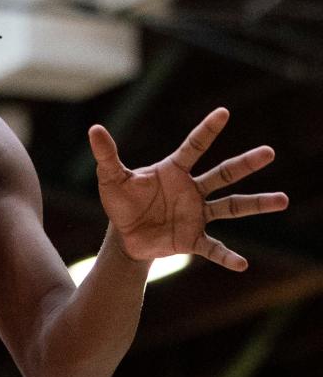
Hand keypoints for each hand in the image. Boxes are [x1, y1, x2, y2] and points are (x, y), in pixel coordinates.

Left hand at [88, 108, 287, 271]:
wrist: (125, 236)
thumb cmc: (121, 202)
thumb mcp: (111, 178)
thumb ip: (106, 155)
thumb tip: (94, 128)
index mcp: (174, 171)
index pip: (194, 146)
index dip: (207, 130)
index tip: (224, 113)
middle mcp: (192, 190)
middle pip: (224, 174)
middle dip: (246, 164)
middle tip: (270, 152)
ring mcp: (196, 214)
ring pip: (231, 206)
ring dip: (256, 204)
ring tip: (283, 199)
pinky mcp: (193, 239)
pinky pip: (213, 248)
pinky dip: (227, 256)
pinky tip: (241, 263)